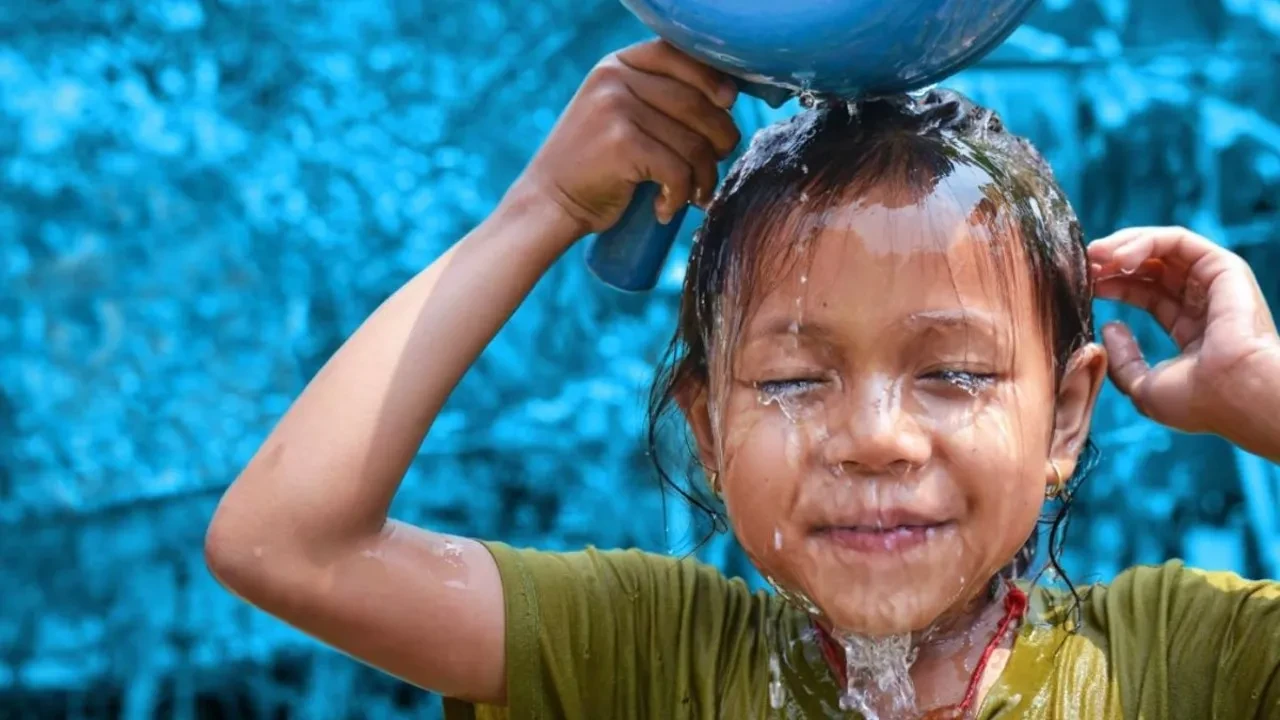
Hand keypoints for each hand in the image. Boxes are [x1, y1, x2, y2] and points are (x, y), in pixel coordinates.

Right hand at [509, 39, 740, 237]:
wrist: (548, 203)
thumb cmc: (595, 166)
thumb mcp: (619, 113)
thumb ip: (657, 95)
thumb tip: (728, 95)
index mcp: (617, 64)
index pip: (680, 55)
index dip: (713, 79)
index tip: (728, 103)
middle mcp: (615, 79)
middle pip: (698, 104)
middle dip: (719, 141)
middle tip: (713, 166)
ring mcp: (616, 108)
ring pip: (693, 143)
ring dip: (705, 177)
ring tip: (695, 195)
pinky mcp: (621, 144)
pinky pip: (679, 170)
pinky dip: (681, 197)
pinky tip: (666, 209)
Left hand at [1089, 226, 1279, 443]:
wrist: (1237, 395)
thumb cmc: (1198, 401)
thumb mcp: (1144, 389)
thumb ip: (1123, 361)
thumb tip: (1110, 326)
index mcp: (1190, 330)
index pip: (1145, 295)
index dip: (1112, 286)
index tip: (1082, 286)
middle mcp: (1203, 303)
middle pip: (1151, 268)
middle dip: (1111, 263)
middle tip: (1082, 265)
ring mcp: (1214, 284)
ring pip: (1162, 249)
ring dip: (1122, 247)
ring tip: (1094, 256)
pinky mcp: (1223, 267)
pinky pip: (1178, 241)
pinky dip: (1144, 242)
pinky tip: (1118, 258)